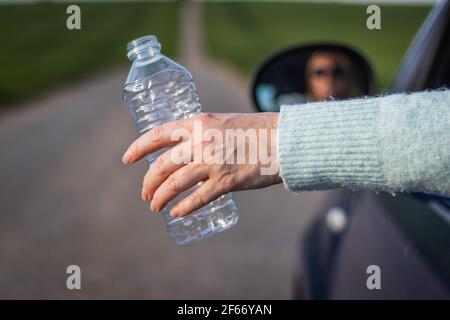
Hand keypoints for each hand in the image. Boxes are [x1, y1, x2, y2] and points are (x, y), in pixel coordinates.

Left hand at [122, 112, 280, 216]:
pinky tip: (177, 213)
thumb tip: (188, 151)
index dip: (138, 148)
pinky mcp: (227, 181)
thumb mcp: (223, 122)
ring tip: (155, 206)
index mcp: (199, 123)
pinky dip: (184, 207)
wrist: (283, 139)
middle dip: (149, 181)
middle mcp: (202, 141)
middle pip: (163, 164)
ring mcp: (213, 162)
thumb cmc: (255, 130)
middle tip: (145, 193)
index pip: (158, 134)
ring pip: (175, 182)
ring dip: (161, 197)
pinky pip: (198, 198)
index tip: (127, 159)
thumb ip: (204, 134)